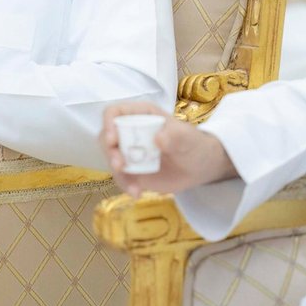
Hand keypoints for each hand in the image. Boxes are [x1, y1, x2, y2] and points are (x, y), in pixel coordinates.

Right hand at [98, 101, 235, 196]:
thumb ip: (176, 136)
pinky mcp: (131, 170)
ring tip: (133, 187)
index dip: (109, 123)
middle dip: (109, 152)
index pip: (115, 112)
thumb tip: (158, 139)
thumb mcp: (188, 138)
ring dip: (117, 172)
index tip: (113, 139)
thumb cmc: (193, 144)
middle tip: (119, 165)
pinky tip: (137, 193)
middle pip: (107, 137)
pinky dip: (126, 186)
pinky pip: (121, 177)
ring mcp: (129, 152)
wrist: (199, 168)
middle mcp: (130, 131)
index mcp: (141, 115)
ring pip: (111, 158)